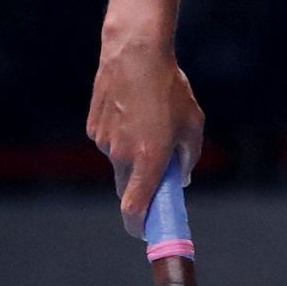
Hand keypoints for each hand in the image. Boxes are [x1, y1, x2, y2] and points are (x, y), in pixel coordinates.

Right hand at [86, 39, 204, 236]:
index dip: (139, 226)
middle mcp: (122, 155)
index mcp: (149, 159)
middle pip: (127, 188)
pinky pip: (110, 141)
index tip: (146, 231)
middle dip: (141, 187)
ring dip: (134, 154)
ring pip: (120, 161)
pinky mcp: (93, 127)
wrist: (135, 54)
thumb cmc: (170, 88)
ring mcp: (104, 141)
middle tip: (159, 174)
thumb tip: (182, 179)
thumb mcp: (193, 123)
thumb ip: (189, 157)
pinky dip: (122, 135)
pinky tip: (133, 110)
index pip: (135, 209)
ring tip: (150, 120)